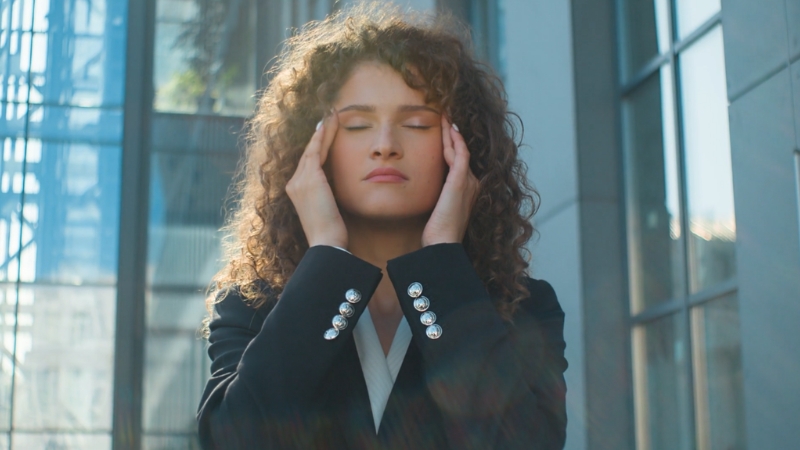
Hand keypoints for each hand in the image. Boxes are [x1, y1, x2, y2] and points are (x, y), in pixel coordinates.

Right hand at [285, 112, 347, 248]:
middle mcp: (293, 184)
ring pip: (312, 149)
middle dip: (319, 135)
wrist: (326, 243)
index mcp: (296, 192)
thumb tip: (336, 189)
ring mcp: (299, 181)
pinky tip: (329, 126)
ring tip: (331, 116)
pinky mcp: (309, 179)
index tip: (325, 134)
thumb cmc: (330, 233)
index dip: (317, 148)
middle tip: (328, 118)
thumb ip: (327, 196)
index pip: (308, 164)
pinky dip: (322, 137)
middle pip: (308, 153)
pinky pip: (316, 151)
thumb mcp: (326, 211)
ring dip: (322, 131)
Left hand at [421, 115, 479, 246]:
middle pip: (462, 151)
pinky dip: (456, 141)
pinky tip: (450, 129)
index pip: (460, 160)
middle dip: (453, 134)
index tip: (444, 131)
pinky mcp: (461, 182)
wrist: (443, 244)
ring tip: (446, 116)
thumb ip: (435, 196)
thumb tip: (420, 187)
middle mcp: (473, 183)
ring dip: (452, 132)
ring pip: (461, 150)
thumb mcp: (437, 209)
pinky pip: (460, 155)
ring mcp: (469, 182)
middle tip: (446, 116)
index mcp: (467, 189)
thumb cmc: (438, 232)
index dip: (453, 144)